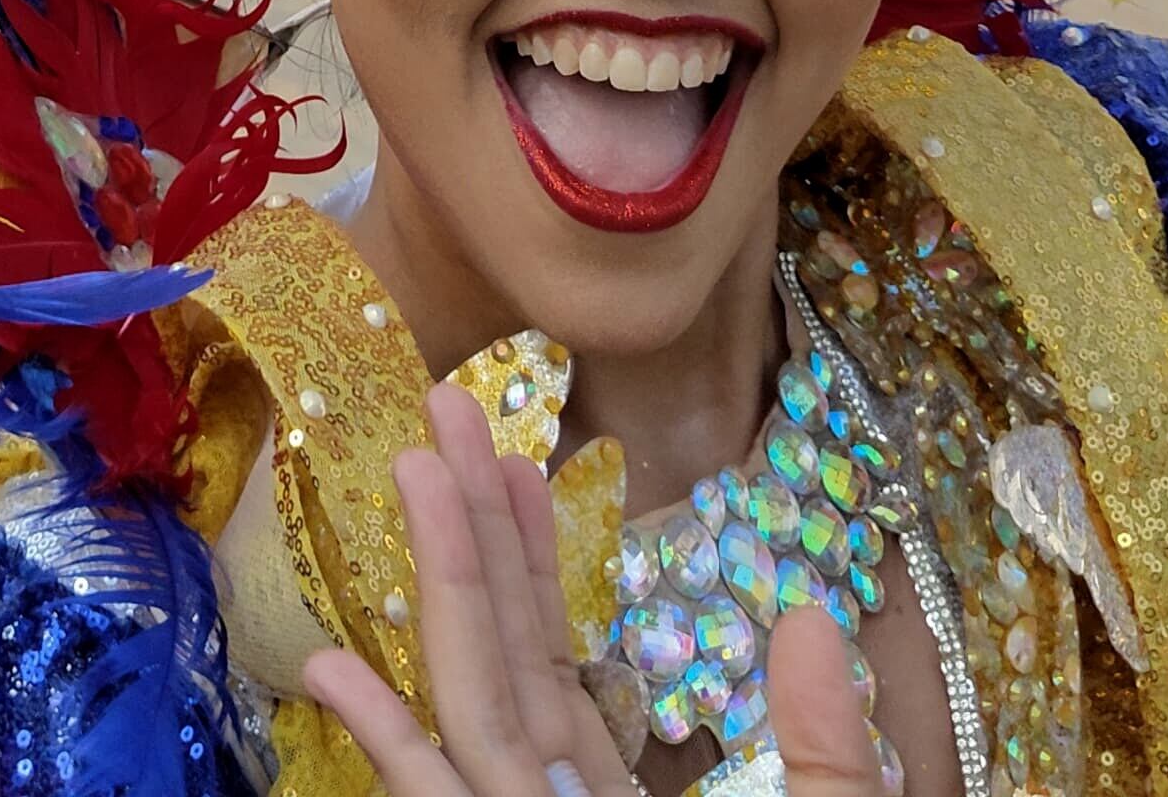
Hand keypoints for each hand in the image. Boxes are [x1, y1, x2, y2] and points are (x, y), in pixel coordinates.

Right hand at [304, 382, 886, 796]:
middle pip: (505, 656)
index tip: (506, 450)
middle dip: (471, 532)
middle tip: (440, 407)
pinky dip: (389, 744)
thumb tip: (807, 619)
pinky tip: (335, 665)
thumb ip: (832, 761)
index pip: (562, 662)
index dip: (530, 557)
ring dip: (444, 588)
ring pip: (477, 704)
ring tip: (409, 469)